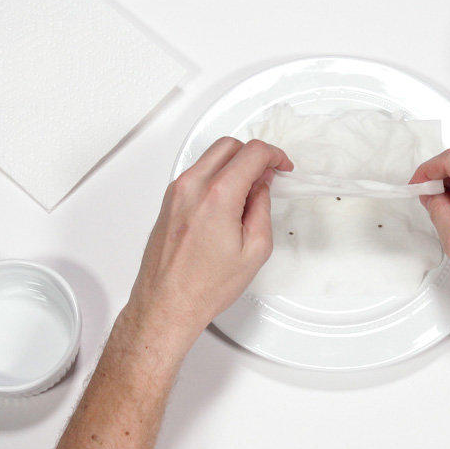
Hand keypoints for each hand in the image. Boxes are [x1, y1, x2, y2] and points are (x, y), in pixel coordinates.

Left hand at [128, 137, 293, 335]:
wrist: (167, 303)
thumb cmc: (204, 286)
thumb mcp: (255, 249)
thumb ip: (262, 207)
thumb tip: (262, 185)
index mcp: (217, 196)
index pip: (252, 153)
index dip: (275, 155)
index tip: (281, 165)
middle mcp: (192, 187)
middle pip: (229, 145)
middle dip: (254, 154)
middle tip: (268, 174)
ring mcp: (176, 192)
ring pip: (211, 156)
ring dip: (234, 163)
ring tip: (249, 190)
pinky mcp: (169, 200)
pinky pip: (197, 172)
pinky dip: (217, 174)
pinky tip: (229, 198)